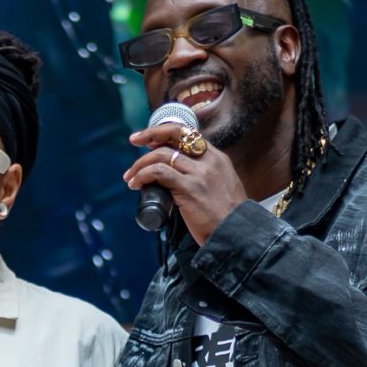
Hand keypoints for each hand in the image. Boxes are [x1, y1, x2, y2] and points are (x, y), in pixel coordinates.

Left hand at [123, 120, 248, 245]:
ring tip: (130, 178)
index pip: (188, 133)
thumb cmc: (227, 219)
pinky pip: (158, 172)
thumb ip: (207, 180)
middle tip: (133, 140)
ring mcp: (199, 173)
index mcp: (217, 158)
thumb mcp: (222, 189)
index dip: (165, 133)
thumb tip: (183, 182)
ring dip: (140, 165)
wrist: (237, 234)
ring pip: (161, 155)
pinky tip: (136, 184)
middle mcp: (209, 160)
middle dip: (150, 133)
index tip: (149, 140)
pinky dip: (142, 175)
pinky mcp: (189, 188)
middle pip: (174, 134)